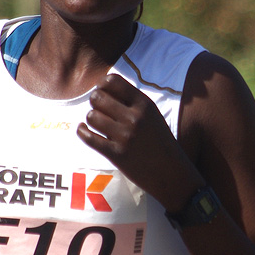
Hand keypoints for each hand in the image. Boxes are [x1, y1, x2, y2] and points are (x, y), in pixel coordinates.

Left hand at [78, 74, 200, 208]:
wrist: (171, 173)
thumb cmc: (160, 142)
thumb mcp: (153, 116)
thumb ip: (132, 102)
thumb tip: (102, 88)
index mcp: (145, 104)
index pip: (113, 81)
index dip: (102, 85)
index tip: (102, 91)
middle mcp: (135, 118)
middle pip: (97, 97)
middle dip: (95, 102)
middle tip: (99, 109)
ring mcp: (125, 136)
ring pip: (91, 116)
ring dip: (91, 119)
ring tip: (98, 124)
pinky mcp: (116, 154)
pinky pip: (89, 137)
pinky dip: (82, 131)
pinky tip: (83, 130)